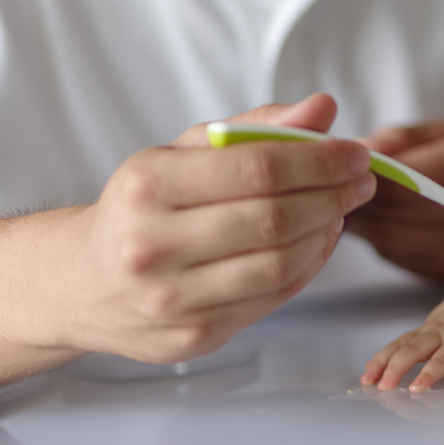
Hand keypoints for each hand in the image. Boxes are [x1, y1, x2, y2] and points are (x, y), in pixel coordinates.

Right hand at [60, 94, 375, 362]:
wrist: (81, 284)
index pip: (257, 168)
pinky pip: (273, 298)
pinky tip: (319, 241)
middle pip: (274, 219)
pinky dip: (309, 267)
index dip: (320, 159)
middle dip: (333, 194)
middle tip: (362, 180)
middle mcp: (152, 245)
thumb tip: (323, 108)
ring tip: (343, 208)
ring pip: (279, 264)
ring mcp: (172, 298)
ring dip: (327, 233)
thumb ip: (254, 127)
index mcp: (147, 185)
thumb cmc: (141, 208)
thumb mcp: (182, 153)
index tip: (355, 152)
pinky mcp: (194, 336)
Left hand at [345, 122, 443, 280]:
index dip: (366, 174)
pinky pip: (397, 257)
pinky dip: (376, 239)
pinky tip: (372, 223)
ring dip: (360, 222)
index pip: (406, 177)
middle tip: (331, 186)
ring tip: (346, 204)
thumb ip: (404, 137)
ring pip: (390, 238)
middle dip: (356, 198)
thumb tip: (359, 148)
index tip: (342, 165)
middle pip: (394, 211)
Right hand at [360, 269, 443, 391]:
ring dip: (382, 360)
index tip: (415, 388)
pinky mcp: (425, 327)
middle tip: (382, 386)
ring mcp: (430, 328)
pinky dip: (385, 353)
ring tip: (366, 379)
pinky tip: (371, 367)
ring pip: (402, 343)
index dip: (430, 373)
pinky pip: (401, 340)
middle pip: (414, 349)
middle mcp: (441, 330)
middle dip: (396, 367)